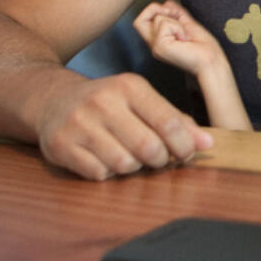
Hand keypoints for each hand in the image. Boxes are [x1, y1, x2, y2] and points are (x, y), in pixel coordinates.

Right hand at [37, 72, 212, 180]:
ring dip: (133, 168)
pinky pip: (99, 174)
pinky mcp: (60, 145)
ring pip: (124, 164)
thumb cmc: (109, 103)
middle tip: (157, 158)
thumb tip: (207, 144)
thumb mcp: (141, 100)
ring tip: (128, 156)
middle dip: (160, 160)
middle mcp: (103, 101)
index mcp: (129, 86)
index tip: (187, 154)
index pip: (168, 122)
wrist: (53, 100)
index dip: (185, 145)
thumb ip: (175, 120)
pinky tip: (104, 160)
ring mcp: (79, 124)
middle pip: (149, 148)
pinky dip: (108, 173)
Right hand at [134, 1, 226, 73]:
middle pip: (138, 21)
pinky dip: (178, 27)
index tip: (171, 13)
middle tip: (173, 16)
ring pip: (158, 18)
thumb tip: (166, 3)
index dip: (152, 10)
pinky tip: (184, 39)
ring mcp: (156, 47)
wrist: (211, 60)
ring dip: (176, 22)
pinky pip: (165, 24)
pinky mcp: (160, 47)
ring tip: (184, 35)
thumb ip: (175, 13)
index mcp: (159, 40)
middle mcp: (154, 45)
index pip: (141, 22)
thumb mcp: (187, 24)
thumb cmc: (203, 47)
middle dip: (154, 9)